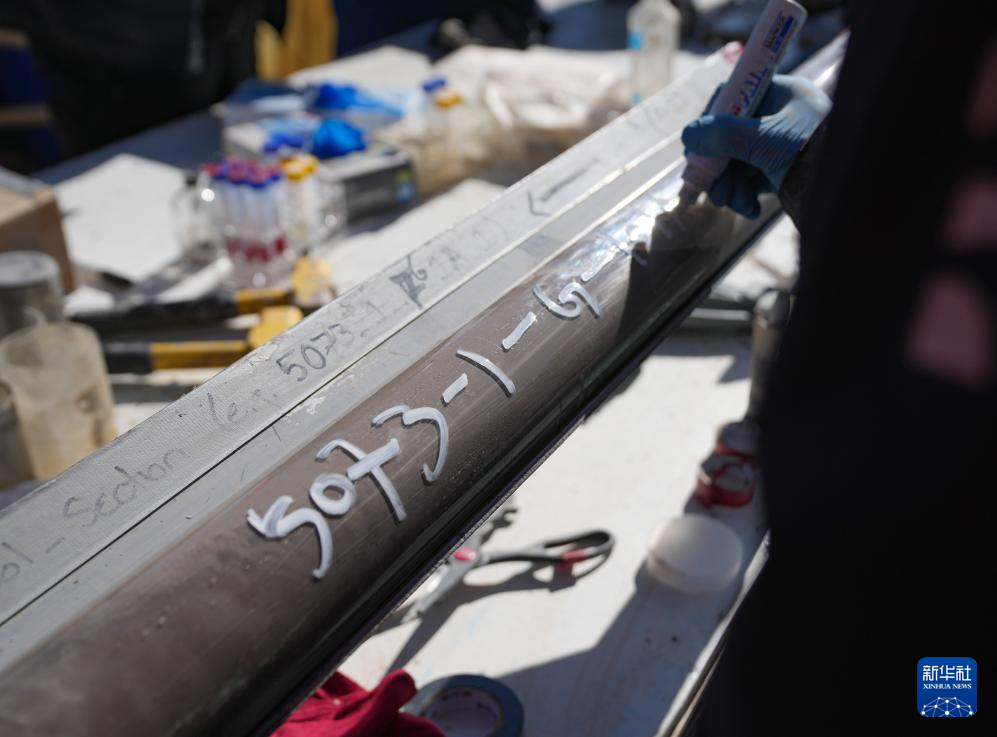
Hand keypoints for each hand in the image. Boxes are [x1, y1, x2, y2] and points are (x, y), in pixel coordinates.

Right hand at [681, 75, 830, 217]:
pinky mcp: (780, 169)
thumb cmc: (815, 154)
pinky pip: (749, 178)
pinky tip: (749, 208)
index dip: (711, 124)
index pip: (732, 98)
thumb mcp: (766, 141)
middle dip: (719, 167)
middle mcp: (778, 115)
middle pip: (729, 135)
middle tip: (713, 190)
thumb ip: (725, 135)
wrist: (852, 193)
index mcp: (781, 94)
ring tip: (736, 204)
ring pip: (736, 161)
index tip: (699, 150)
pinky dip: (744, 194)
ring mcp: (778, 144)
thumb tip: (688, 134)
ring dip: (729, 185)